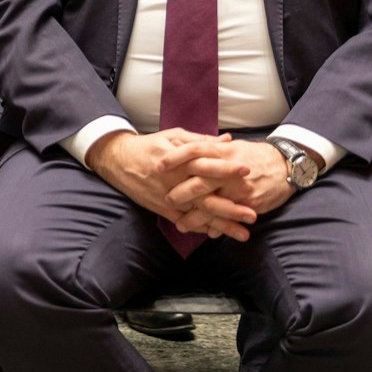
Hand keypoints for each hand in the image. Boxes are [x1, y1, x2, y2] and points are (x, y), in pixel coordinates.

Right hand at [87, 129, 255, 242]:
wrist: (118, 160)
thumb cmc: (149, 146)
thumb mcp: (173, 136)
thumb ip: (202, 140)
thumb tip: (228, 140)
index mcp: (180, 161)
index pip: (206, 165)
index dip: (227, 169)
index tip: (248, 171)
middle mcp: (176, 182)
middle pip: (206, 197)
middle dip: (231, 208)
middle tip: (253, 215)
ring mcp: (169, 198)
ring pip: (199, 214)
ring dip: (221, 225)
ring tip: (242, 233)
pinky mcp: (162, 209)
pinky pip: (184, 221)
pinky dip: (201, 228)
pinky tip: (218, 235)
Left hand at [164, 139, 297, 219]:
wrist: (287, 165)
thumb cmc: (253, 155)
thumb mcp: (230, 146)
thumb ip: (205, 146)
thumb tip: (177, 144)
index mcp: (223, 151)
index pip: (194, 150)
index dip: (175, 157)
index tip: (158, 165)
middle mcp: (229, 169)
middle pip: (199, 182)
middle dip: (181, 194)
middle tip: (167, 200)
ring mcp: (240, 188)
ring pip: (212, 205)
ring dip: (195, 217)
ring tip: (181, 225)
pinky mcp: (250, 203)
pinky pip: (230, 217)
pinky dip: (218, 226)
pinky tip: (207, 233)